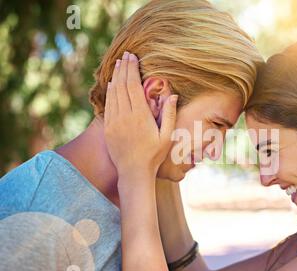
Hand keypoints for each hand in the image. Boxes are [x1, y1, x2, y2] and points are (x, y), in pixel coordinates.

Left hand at [104, 51, 177, 176]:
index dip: (132, 70)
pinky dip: (110, 91)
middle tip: (125, 55)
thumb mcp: (167, 136)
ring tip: (119, 64)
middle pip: (122, 85)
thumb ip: (169, 114)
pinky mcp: (108, 128)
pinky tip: (113, 83)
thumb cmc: (154, 155)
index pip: (134, 86)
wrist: (134, 172)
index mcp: (140, 116)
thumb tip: (172, 95)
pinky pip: (108, 104)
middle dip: (124, 68)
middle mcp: (125, 116)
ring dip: (116, 76)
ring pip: (113, 93)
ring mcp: (114, 122)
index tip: (133, 57)